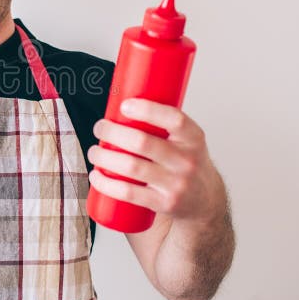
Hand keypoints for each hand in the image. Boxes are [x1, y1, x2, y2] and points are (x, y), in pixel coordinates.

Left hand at [88, 98, 224, 222]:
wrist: (204, 201)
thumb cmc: (185, 162)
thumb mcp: (185, 139)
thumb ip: (161, 122)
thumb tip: (122, 96)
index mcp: (194, 138)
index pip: (174, 119)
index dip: (147, 110)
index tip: (124, 105)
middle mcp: (187, 161)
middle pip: (143, 143)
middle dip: (113, 133)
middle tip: (100, 128)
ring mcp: (176, 184)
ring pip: (132, 167)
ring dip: (104, 157)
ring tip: (94, 152)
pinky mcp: (164, 204)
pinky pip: (129, 193)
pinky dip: (107, 183)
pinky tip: (96, 176)